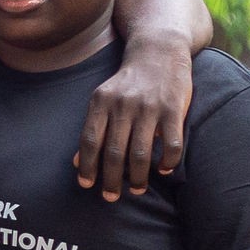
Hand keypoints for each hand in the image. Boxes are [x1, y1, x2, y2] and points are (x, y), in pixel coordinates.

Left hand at [75, 32, 192, 199]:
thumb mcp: (102, 99)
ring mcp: (150, 107)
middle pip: (114, 152)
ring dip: (137, 177)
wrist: (159, 52)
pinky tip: (163, 169)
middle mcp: (124, 105)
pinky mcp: (174, 109)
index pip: (90, 141)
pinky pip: (171, 144)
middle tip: (111, 197)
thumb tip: (76, 163)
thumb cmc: (127, 84)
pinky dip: (167, 161)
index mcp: (101, 102)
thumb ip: (92, 129)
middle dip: (111, 180)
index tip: (87, 185)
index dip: (87, 166)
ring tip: (136, 189)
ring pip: (141, 153)